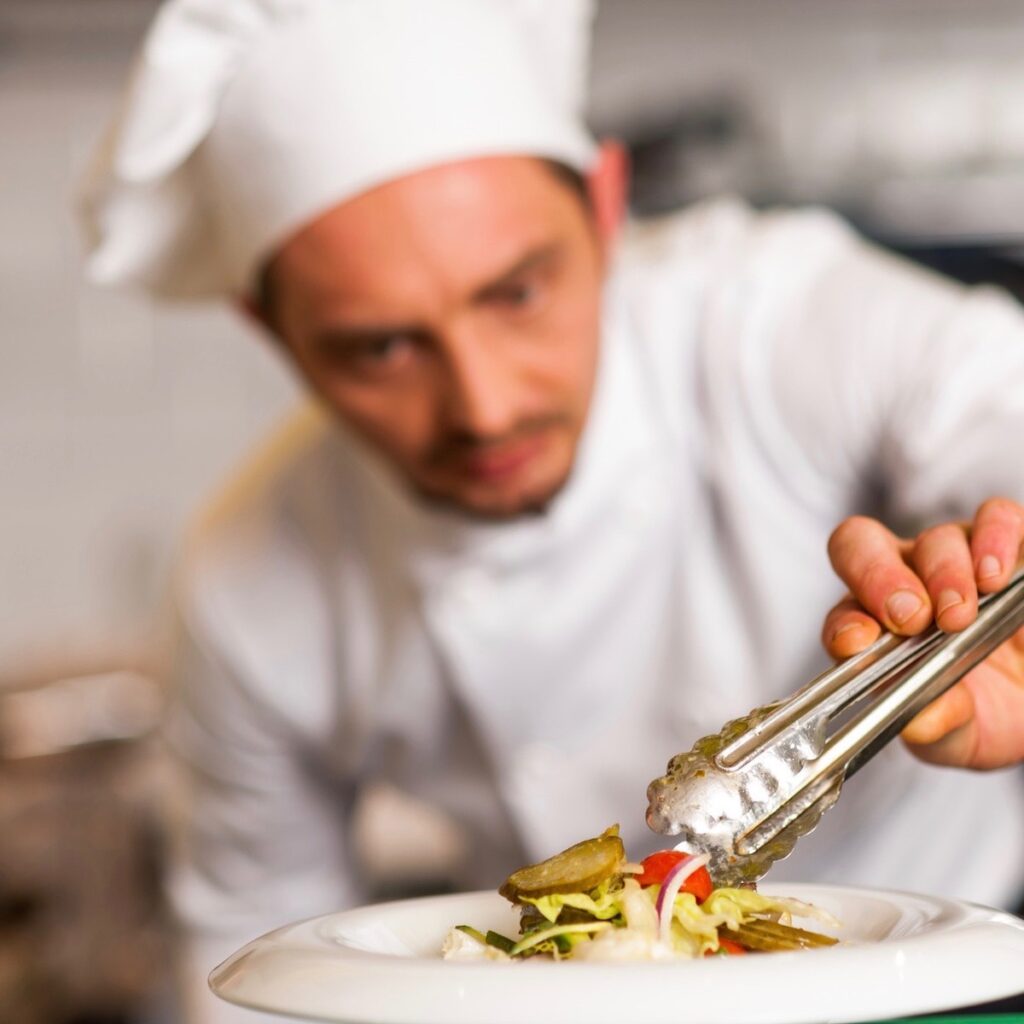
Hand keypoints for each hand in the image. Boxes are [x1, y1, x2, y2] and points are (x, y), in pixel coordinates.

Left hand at [822, 499, 1023, 769]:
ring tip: (962, 613)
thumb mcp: (963, 735)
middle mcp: (906, 579)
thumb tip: (919, 722)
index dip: (845, 624)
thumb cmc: (987, 712)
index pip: (844, 612)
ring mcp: (955, 558)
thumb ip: (939, 728)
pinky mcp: (1009, 545)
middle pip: (864, 547)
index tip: (860, 642)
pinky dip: (995, 537)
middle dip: (880, 578)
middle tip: (911, 618)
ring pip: (934, 539)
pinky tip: (997, 575)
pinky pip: (996, 518)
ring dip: (943, 572)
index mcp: (875, 625)